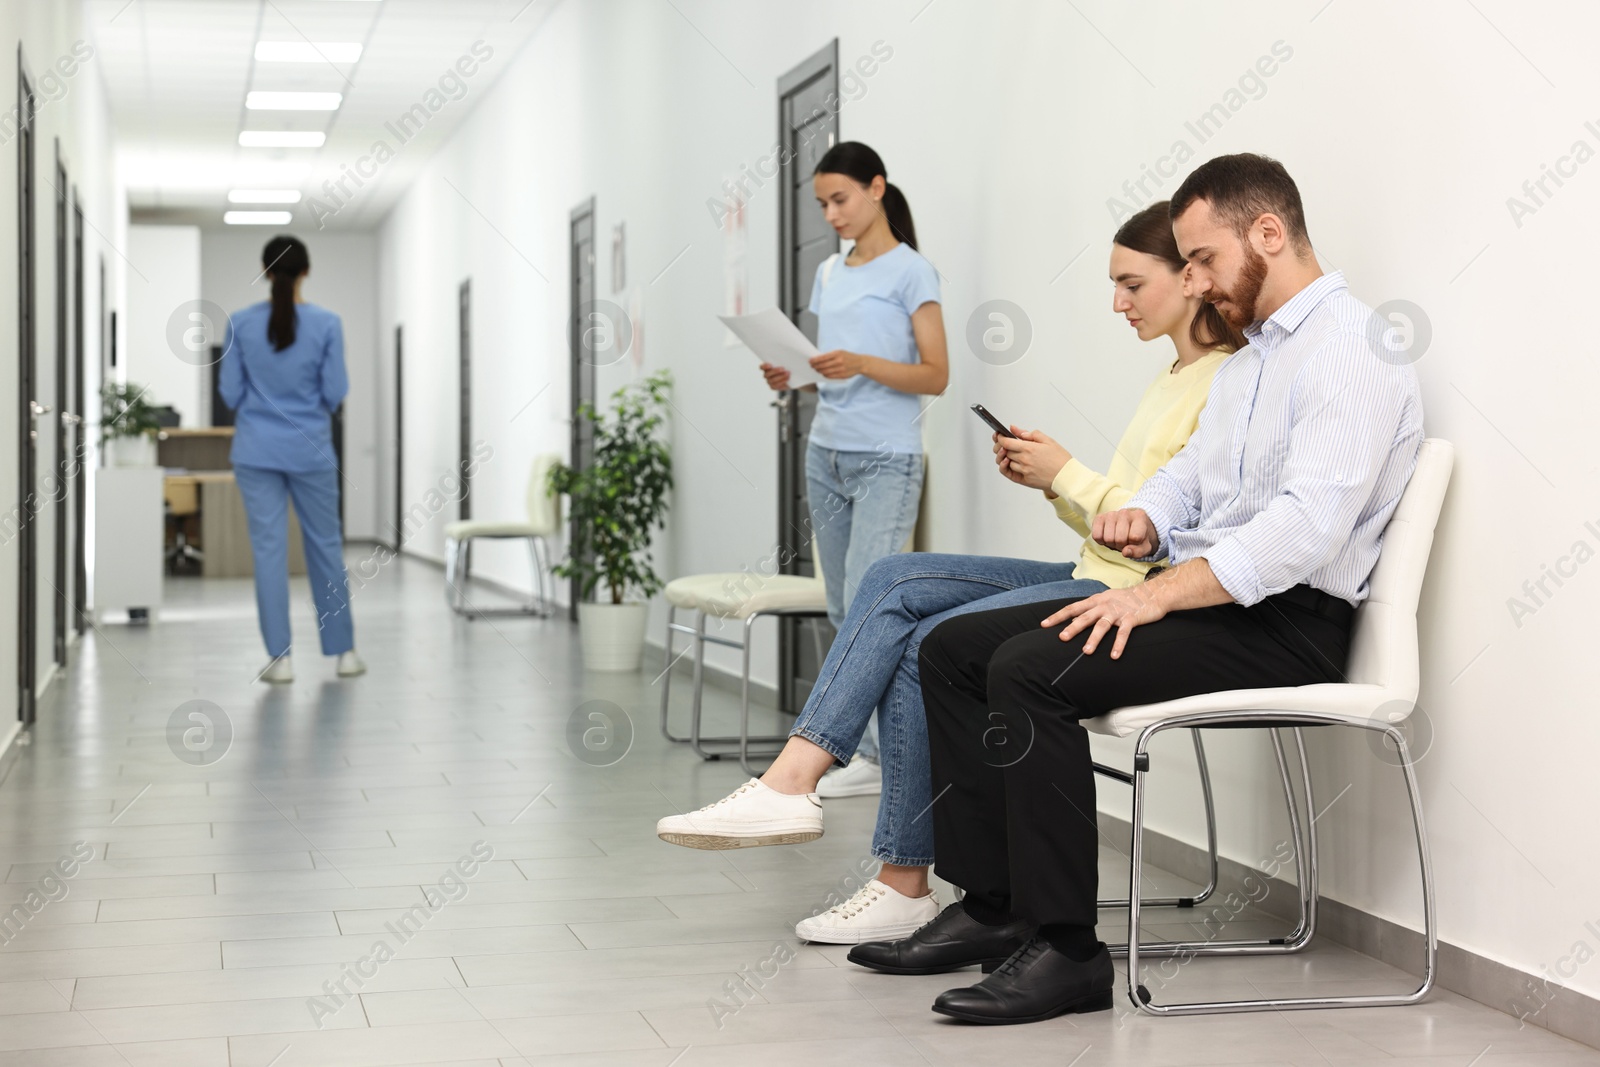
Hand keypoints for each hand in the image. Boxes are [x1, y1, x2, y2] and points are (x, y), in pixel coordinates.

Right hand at [759, 362, 790, 390]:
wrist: (790, 379)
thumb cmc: (786, 368)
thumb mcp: (784, 364)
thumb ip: (782, 361)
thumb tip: (786, 357)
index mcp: (767, 368)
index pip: (762, 367)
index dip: (764, 366)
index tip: (770, 365)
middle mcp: (766, 375)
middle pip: (767, 374)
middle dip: (775, 371)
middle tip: (783, 369)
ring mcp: (769, 381)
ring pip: (772, 380)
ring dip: (781, 377)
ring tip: (787, 374)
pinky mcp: (773, 387)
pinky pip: (776, 385)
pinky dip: (782, 382)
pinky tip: (787, 379)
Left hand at [809, 349, 865, 378]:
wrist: (860, 363)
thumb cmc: (848, 356)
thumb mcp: (840, 352)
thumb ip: (830, 355)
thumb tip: (818, 359)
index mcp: (837, 353)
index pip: (822, 358)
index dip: (815, 360)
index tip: (810, 361)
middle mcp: (839, 361)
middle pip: (823, 365)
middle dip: (815, 366)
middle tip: (812, 367)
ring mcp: (840, 369)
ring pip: (825, 372)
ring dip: (819, 371)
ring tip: (816, 370)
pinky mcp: (842, 375)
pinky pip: (830, 376)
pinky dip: (825, 375)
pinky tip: (823, 373)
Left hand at [993, 426, 1071, 490]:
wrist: (1067, 476)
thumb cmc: (1060, 459)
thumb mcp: (1048, 441)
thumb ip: (1030, 434)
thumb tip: (1016, 430)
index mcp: (1029, 448)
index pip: (1006, 442)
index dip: (1000, 438)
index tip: (999, 435)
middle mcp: (1024, 459)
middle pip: (1004, 451)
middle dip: (1002, 446)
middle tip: (1004, 443)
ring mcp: (1023, 470)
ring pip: (1006, 461)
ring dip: (1006, 456)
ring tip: (1010, 453)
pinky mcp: (1024, 480)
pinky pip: (1008, 473)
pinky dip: (1005, 467)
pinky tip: (1007, 463)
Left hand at [1040, 583, 1167, 658]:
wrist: (1152, 593)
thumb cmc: (1126, 599)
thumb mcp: (1105, 601)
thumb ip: (1090, 611)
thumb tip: (1072, 622)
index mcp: (1096, 600)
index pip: (1073, 608)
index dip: (1058, 616)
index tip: (1044, 624)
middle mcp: (1104, 605)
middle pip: (1085, 617)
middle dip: (1072, 627)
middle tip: (1061, 638)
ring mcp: (1118, 612)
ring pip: (1102, 626)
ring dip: (1094, 639)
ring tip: (1086, 651)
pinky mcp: (1132, 619)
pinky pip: (1123, 633)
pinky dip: (1118, 644)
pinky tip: (1114, 656)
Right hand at [1092, 508, 1156, 557]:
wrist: (1131, 526)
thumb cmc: (1139, 537)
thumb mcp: (1145, 547)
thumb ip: (1139, 551)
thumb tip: (1125, 552)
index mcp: (1140, 517)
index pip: (1135, 537)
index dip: (1134, 545)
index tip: (1135, 541)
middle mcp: (1125, 513)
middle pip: (1119, 539)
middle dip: (1122, 545)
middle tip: (1125, 542)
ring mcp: (1111, 514)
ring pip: (1108, 538)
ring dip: (1112, 544)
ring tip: (1117, 539)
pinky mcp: (1099, 517)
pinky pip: (1096, 536)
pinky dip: (1101, 541)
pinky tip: (1107, 536)